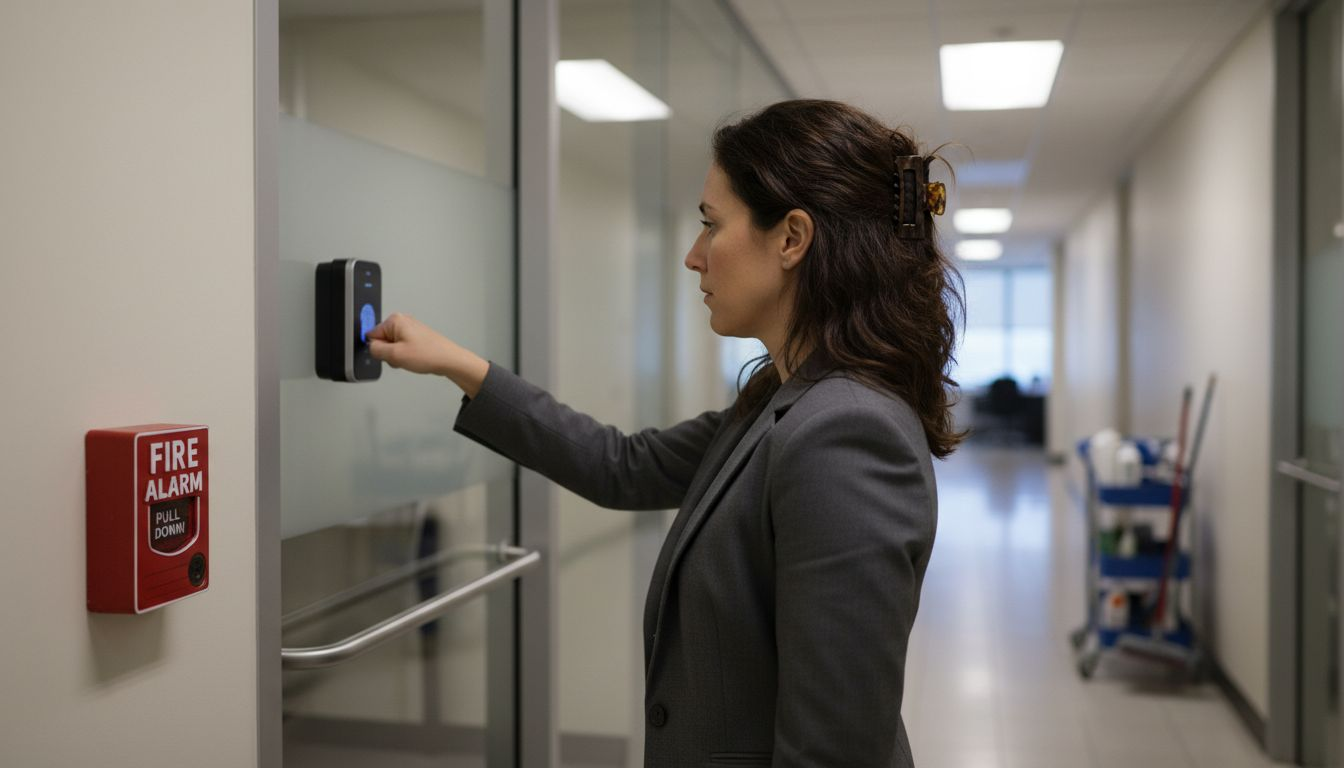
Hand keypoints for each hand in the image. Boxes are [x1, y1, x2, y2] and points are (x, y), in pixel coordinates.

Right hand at [367, 313, 487, 395]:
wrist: (449, 360)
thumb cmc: (429, 354)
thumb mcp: (394, 355)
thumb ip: (376, 350)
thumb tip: (370, 347)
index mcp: (395, 320)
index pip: (371, 335)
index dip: (378, 349)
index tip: (387, 355)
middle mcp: (403, 321)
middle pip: (382, 340)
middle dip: (388, 353)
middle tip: (400, 358)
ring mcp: (410, 328)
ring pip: (392, 346)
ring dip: (397, 356)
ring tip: (409, 358)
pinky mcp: (416, 337)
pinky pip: (402, 348)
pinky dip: (405, 355)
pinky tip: (414, 358)